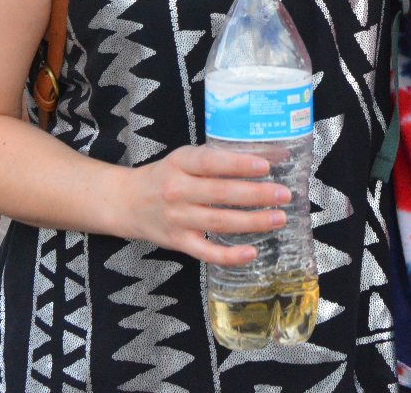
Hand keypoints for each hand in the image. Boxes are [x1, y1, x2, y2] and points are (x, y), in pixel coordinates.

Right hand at [117, 145, 289, 265]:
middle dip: (255, 195)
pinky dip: (229, 255)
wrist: (126, 202)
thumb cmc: (164, 176)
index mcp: (179, 163)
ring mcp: (177, 219)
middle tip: (284, 195)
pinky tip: (252, 253)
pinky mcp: (177, 242)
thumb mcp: (184, 158)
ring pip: (218, 222)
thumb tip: (268, 156)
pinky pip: (206, 252)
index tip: (265, 166)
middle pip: (220, 194)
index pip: (211, 162)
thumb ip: (218, 159)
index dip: (238, 164)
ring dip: (252, 222)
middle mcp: (176, 190)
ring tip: (279, 218)